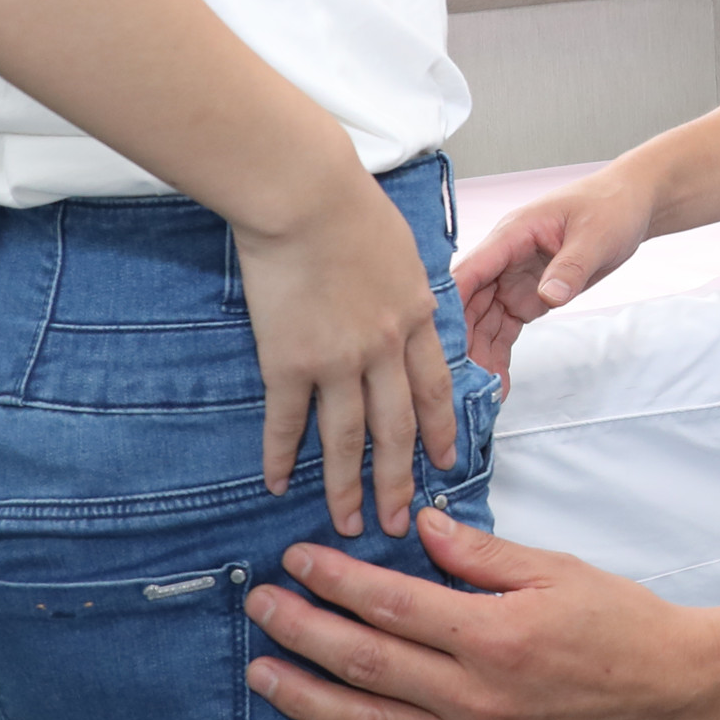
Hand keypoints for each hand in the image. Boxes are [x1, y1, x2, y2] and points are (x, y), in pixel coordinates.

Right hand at [234, 171, 460, 536]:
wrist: (306, 196)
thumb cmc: (352, 209)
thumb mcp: (401, 252)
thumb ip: (407, 293)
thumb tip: (411, 312)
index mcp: (414, 319)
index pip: (433, 391)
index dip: (438, 433)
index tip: (443, 465)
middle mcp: (383, 349)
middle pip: (395, 428)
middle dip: (399, 480)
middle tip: (398, 521)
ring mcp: (337, 361)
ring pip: (346, 439)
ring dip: (346, 487)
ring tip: (347, 523)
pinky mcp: (288, 361)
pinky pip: (286, 421)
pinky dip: (280, 455)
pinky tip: (276, 483)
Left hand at [245, 509, 719, 719]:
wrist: (673, 695)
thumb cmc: (622, 625)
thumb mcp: (558, 570)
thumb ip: (483, 555)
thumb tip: (421, 526)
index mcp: (495, 635)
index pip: (391, 603)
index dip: (335, 580)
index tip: (297, 561)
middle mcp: (477, 698)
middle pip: (365, 663)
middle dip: (302, 631)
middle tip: (259, 607)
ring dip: (307, 701)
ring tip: (264, 675)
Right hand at [451, 168, 653, 381]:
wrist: (629, 207)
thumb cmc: (610, 208)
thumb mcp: (596, 236)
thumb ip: (571, 267)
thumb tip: (550, 295)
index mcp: (511, 235)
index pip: (470, 271)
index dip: (450, 305)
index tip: (437, 340)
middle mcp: (502, 260)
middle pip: (468, 303)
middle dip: (459, 342)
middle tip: (456, 382)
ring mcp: (511, 280)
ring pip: (481, 322)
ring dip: (476, 355)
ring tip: (475, 394)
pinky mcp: (525, 297)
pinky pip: (503, 329)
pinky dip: (498, 355)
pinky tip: (495, 384)